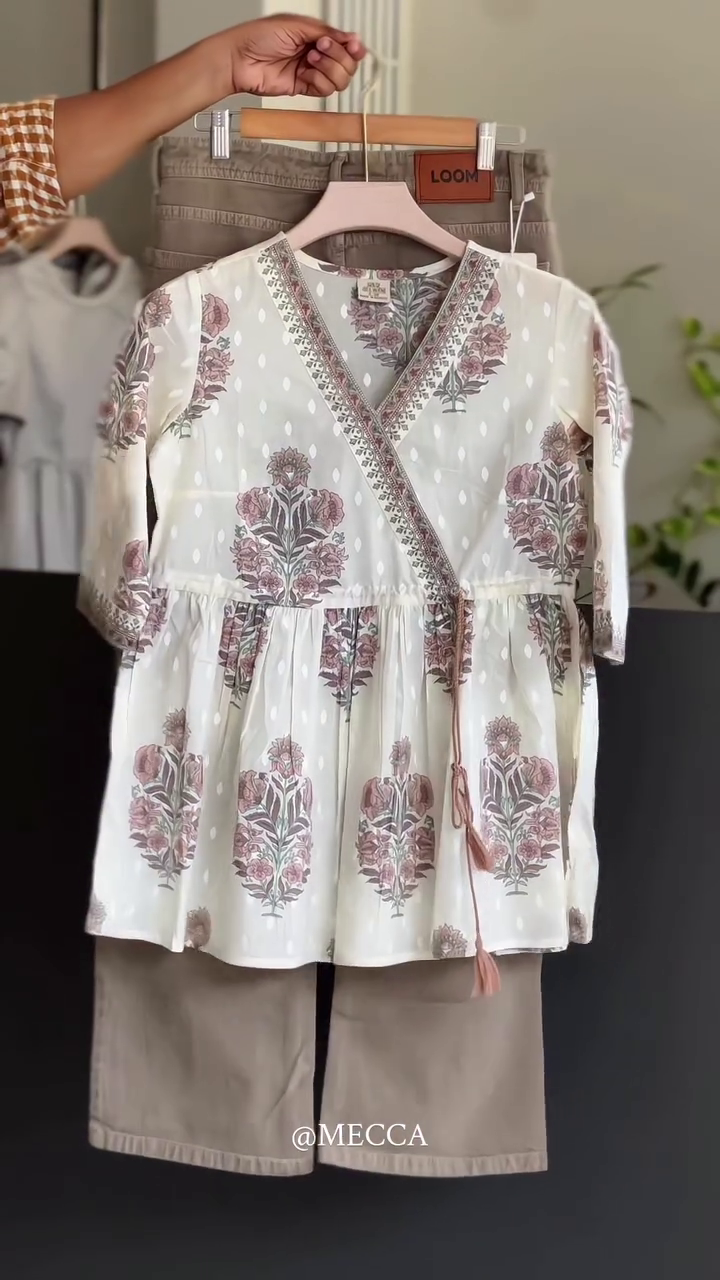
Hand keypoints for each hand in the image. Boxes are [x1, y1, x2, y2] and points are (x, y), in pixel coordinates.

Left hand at [220, 13, 366, 97]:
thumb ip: (325, 31)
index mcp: (315, 34)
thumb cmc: (258, 37)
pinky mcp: (303, 89)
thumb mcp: (295, 25)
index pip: (346, 43)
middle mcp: (316, 53)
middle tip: (320, 48)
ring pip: (340, 79)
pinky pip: (324, 90)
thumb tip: (349, 37)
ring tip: (310, 60)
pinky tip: (304, 74)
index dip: (353, 46)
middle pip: (347, 63)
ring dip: (329, 69)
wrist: (239, 60)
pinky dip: (318, 81)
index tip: (353, 45)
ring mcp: (310, 72)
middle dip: (338, 56)